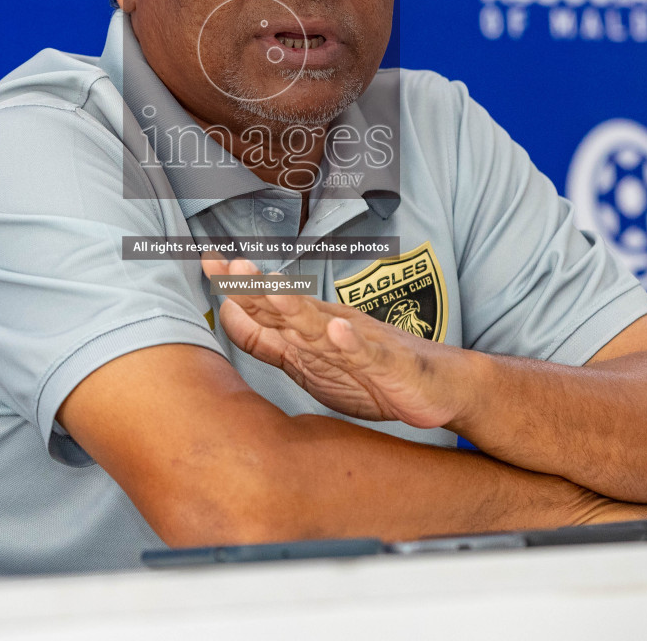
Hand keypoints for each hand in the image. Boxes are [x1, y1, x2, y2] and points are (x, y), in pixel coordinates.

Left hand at [201, 253, 473, 428]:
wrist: (440, 384)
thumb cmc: (372, 374)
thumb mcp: (309, 364)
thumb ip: (269, 342)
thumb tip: (226, 315)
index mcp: (309, 328)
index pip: (265, 305)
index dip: (237, 287)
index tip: (206, 261)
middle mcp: (330, 326)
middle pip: (287, 304)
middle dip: (257, 287)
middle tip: (226, 264)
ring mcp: (359, 341)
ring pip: (322, 324)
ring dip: (296, 306)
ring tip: (272, 292)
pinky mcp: (388, 362)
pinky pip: (368, 352)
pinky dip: (352, 343)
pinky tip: (338, 332)